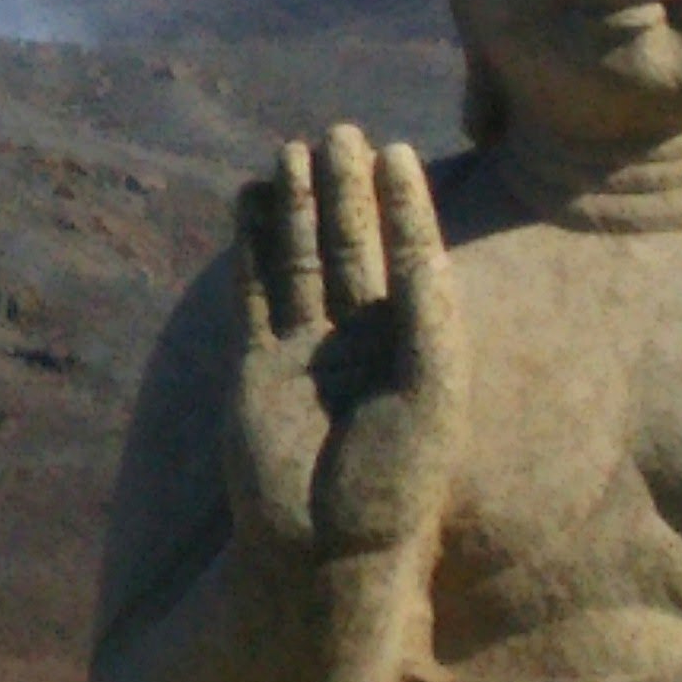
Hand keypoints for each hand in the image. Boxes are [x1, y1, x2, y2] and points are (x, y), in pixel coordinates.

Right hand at [226, 125, 462, 560]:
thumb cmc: (393, 481)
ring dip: (298, 206)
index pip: (409, 258)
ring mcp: (306, 352)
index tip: (395, 151)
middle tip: (343, 130)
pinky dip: (250, 246)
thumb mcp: (433, 395)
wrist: (322, 550)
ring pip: (301, 261)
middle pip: (353, 248)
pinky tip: (248, 200)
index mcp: (416, 347)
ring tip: (294, 148)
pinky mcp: (256, 367)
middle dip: (347, 190)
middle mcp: (363, 343)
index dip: (404, 206)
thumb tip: (424, 248)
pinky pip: (254, 292)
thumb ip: (430, 318)